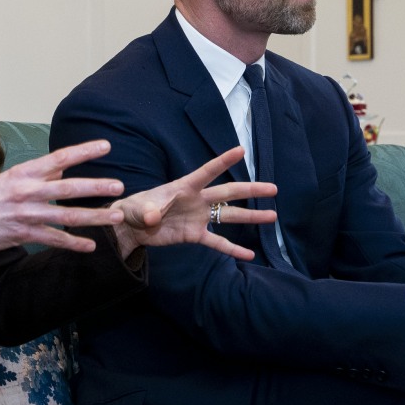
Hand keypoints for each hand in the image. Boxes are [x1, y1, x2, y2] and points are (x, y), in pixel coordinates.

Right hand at [0, 140, 128, 267]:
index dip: (84, 151)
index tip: (106, 146)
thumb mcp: (10, 178)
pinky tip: (91, 245)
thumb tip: (64, 167)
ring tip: (116, 216)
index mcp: (24, 172)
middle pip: (68, 187)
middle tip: (119, 186)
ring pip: (67, 216)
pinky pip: (55, 240)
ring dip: (94, 217)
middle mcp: (26, 191)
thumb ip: (38, 174)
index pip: (59, 157)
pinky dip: (74, 243)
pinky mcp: (23, 235)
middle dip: (97, 187)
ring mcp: (26, 215)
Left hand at [110, 146, 276, 260]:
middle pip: (228, 193)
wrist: (131, 227)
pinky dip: (232, 249)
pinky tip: (249, 254)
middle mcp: (197, 200)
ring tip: (272, 216)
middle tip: (273, 188)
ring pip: (229, 216)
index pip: (207, 171)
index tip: (241, 150)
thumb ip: (149, 210)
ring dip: (251, 216)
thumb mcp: (139, 207)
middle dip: (251, 190)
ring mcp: (199, 217)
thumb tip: (154, 216)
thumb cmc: (134, 209)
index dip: (223, 161)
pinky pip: (217, 242)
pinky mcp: (194, 235)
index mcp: (185, 187)